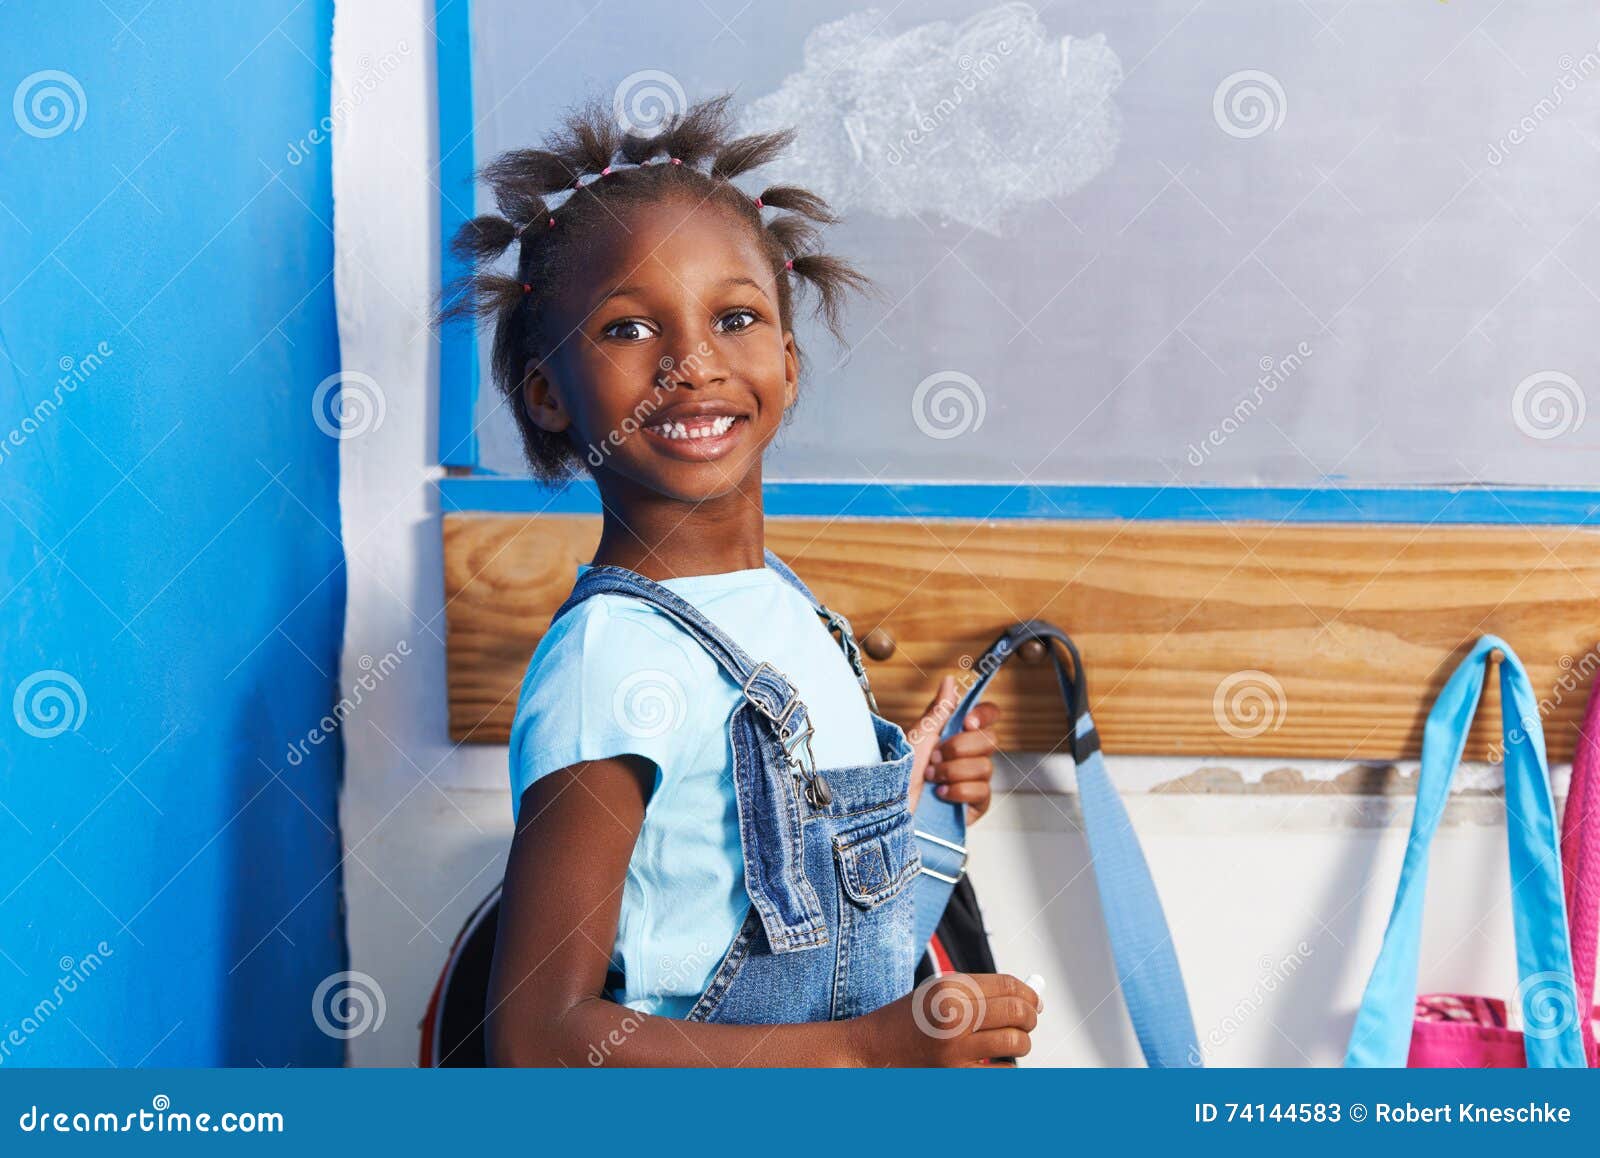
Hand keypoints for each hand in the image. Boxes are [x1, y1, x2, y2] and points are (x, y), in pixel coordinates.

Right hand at [848, 973, 1039, 1066]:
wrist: (873, 1051)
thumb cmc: (911, 1020)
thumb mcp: (938, 993)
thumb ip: (979, 992)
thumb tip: (1029, 1000)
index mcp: (950, 989)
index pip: (1008, 985)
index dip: (1029, 993)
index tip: (1035, 1001)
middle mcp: (954, 1017)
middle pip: (1017, 1012)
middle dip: (1031, 1017)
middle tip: (1029, 1021)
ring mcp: (955, 1051)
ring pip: (1015, 1044)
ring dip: (1021, 1043)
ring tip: (1012, 1042)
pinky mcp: (957, 1078)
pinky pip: (1003, 1073)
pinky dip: (1007, 1068)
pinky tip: (996, 1062)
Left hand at [905, 675, 1000, 822]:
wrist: (889, 813)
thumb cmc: (896, 776)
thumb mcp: (916, 738)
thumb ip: (938, 711)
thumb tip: (950, 681)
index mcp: (954, 735)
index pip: (987, 717)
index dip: (984, 715)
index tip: (967, 722)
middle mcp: (966, 756)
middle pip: (990, 740)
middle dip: (958, 749)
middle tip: (934, 758)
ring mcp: (972, 780)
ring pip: (986, 767)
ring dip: (953, 772)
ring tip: (931, 779)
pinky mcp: (974, 805)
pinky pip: (983, 792)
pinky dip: (959, 792)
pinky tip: (941, 796)